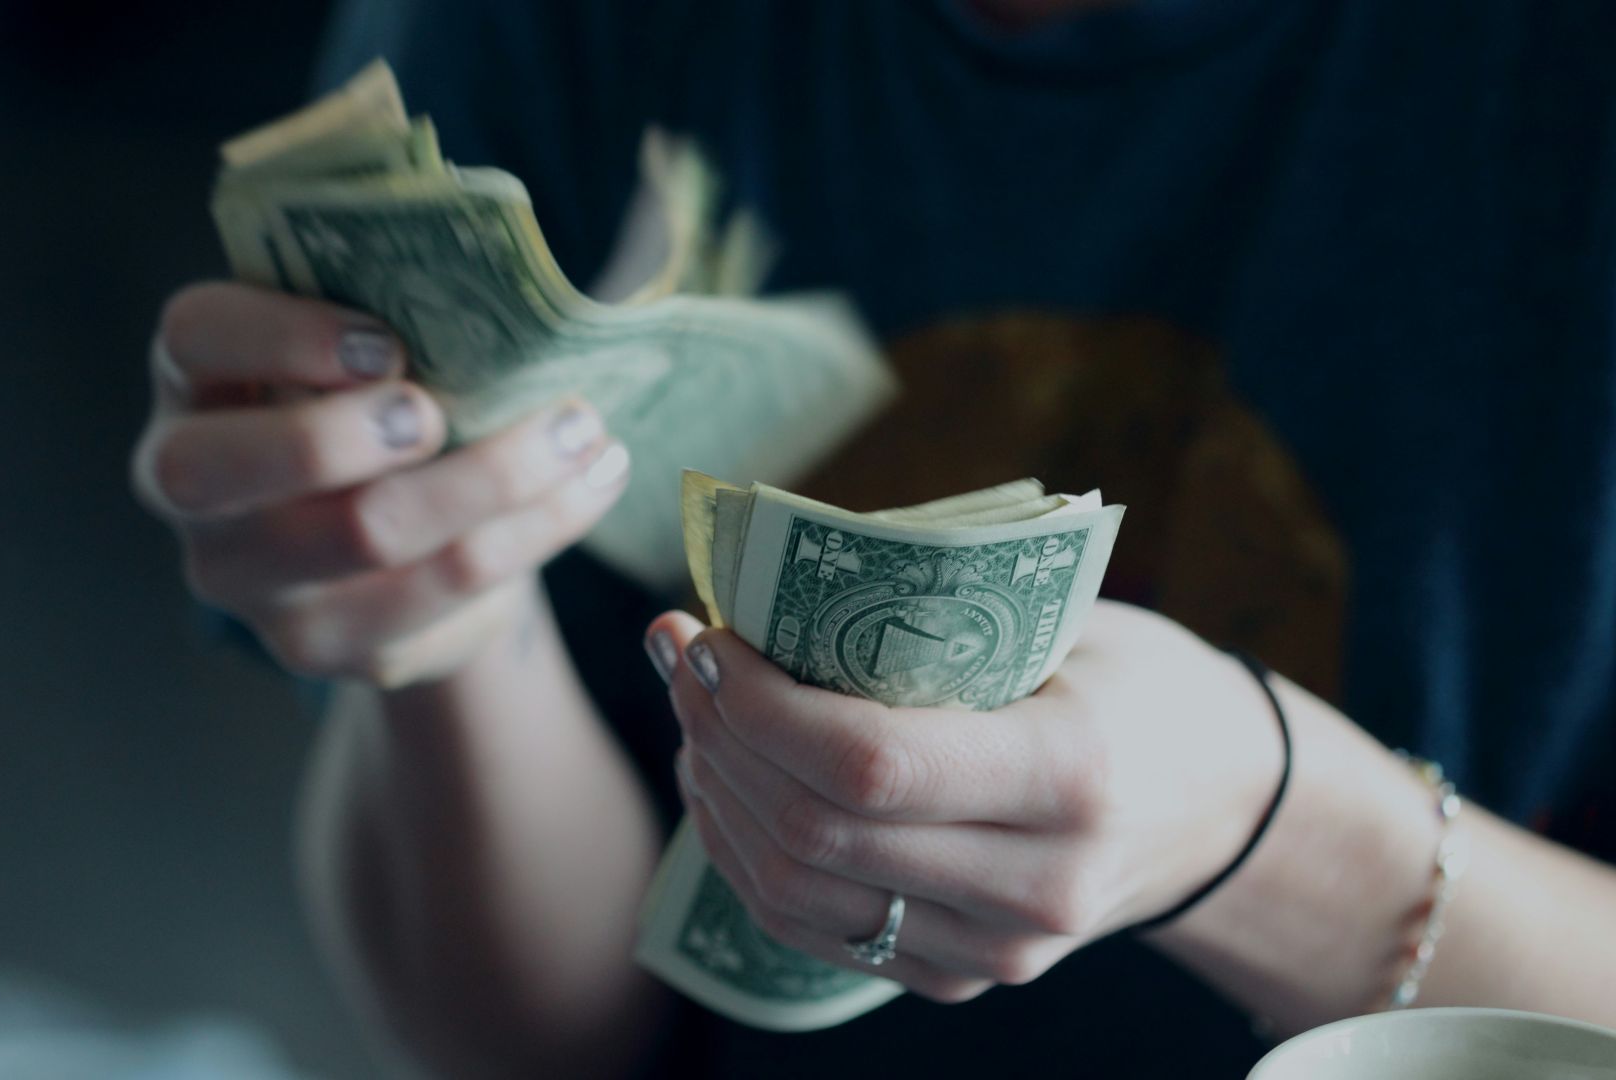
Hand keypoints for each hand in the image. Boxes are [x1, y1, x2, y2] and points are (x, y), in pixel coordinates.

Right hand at [133, 282, 629, 685]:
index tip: (387, 342)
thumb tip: (502, 277)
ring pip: (366, 536)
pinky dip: (533, 533)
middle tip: (443, 412)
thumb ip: (393, 302)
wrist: (400, 529)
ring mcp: (251, 582)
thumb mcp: (365, 340)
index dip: (281, 335)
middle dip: (347, 433)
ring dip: (494, 478)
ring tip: (582, 431)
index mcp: (195, 379)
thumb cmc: (380, 397)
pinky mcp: (328, 646)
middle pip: (232, 468)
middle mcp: (191, 487)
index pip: (195, 337)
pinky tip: (588, 486)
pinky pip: (441, 596)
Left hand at [645, 601, 1282, 1002]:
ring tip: (693, 711)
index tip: (706, 635)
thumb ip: (933, 615)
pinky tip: (725, 780)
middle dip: (718, 735)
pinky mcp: (960, 977)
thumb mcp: (1066, 622)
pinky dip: (745, 853)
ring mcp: (997, 950)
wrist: (1221, 807)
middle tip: (679, 654)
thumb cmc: (1136, 683)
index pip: (869, 764)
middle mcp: (1036, 885)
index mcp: (1071, 775)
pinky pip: (812, 929)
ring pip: (794, 892)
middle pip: (814, 832)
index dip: (758, 704)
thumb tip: (764, 582)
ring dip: (716, 794)